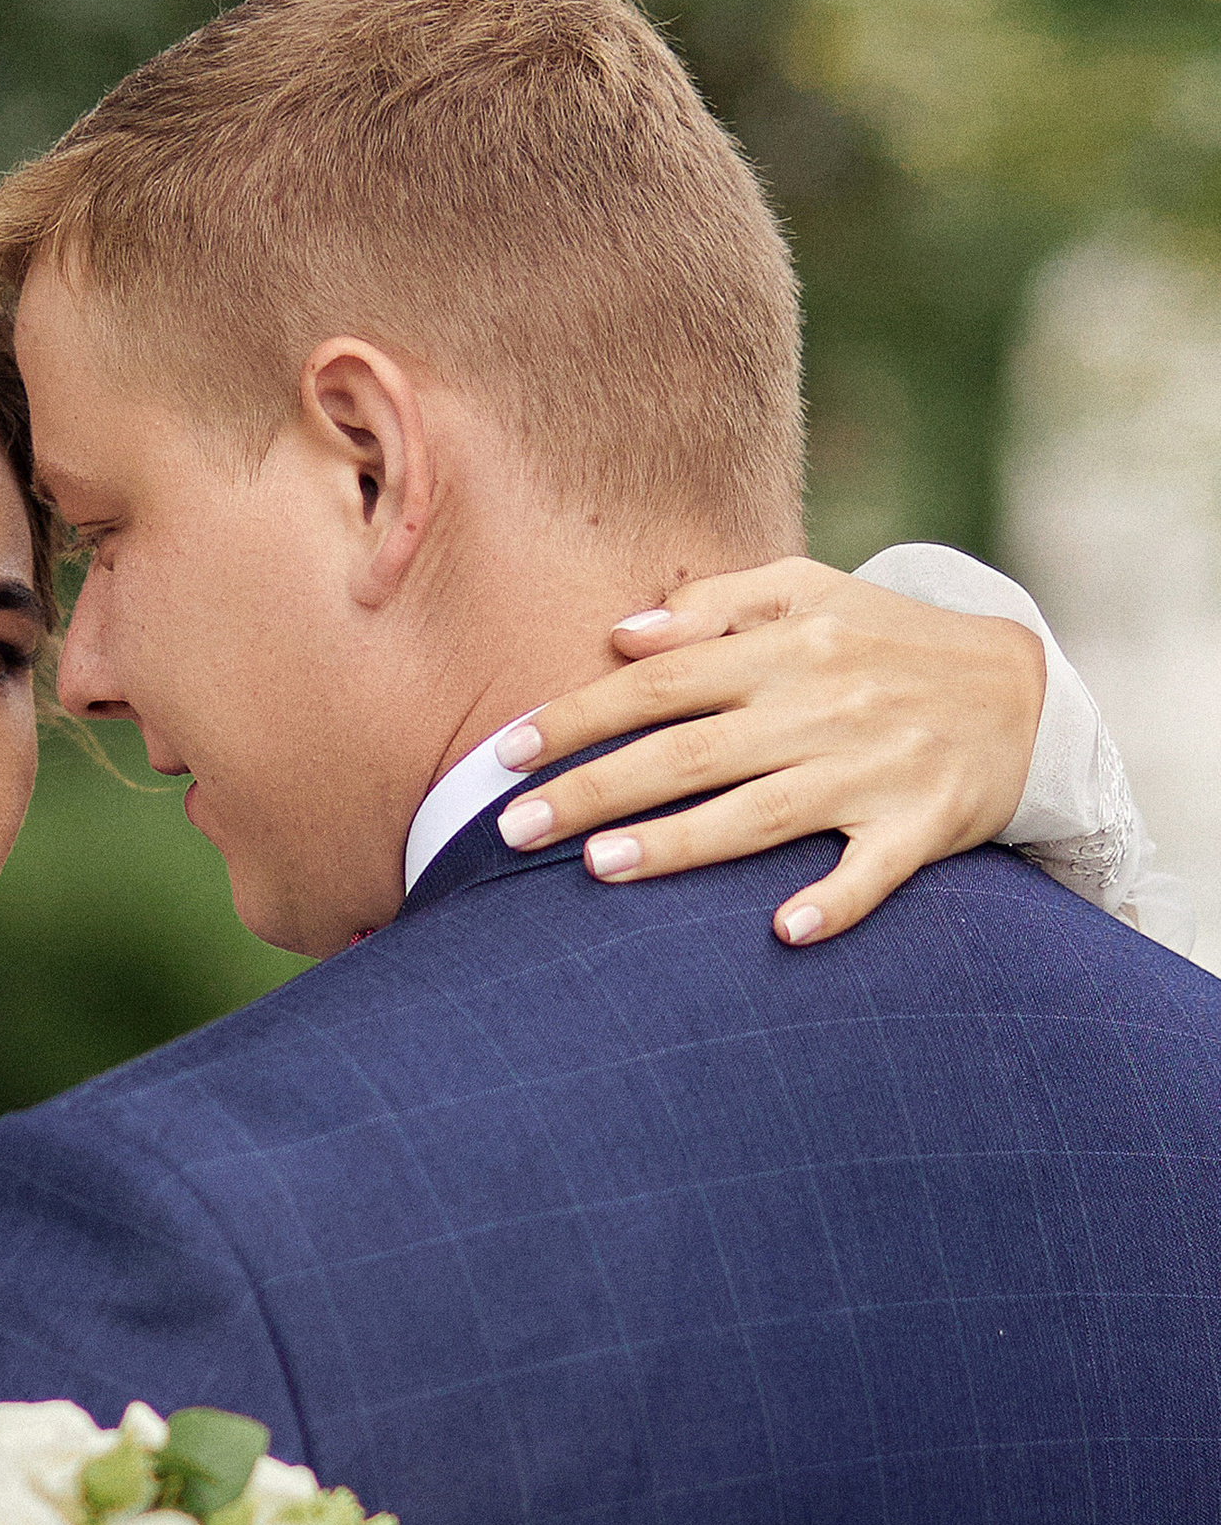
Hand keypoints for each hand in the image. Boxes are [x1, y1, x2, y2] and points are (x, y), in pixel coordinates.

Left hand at [494, 558, 1046, 944]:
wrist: (1023, 692)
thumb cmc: (890, 644)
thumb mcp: (814, 593)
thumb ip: (717, 606)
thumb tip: (621, 634)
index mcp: (787, 646)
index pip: (659, 680)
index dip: (577, 716)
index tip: (502, 754)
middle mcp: (823, 704)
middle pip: (689, 750)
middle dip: (595, 788)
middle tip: (512, 830)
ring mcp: (874, 768)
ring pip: (762, 810)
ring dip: (680, 842)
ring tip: (598, 869)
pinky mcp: (924, 824)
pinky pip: (873, 870)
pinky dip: (833, 900)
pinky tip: (782, 931)